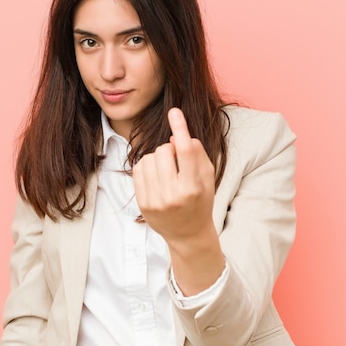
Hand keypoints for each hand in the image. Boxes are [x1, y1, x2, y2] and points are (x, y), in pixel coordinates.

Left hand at [132, 107, 215, 244]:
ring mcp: (155, 200)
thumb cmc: (200, 201)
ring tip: (166, 170)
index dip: (180, 128)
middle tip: (176, 161)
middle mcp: (174, 195)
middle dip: (170, 149)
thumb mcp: (207, 178)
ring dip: (157, 158)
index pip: (187, 152)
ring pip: (149, 158)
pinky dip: (146, 166)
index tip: (174, 111)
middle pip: (165, 151)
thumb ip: (196, 154)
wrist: (187, 234)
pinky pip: (138, 169)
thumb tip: (175, 137)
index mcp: (194, 187)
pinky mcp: (142, 203)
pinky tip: (155, 176)